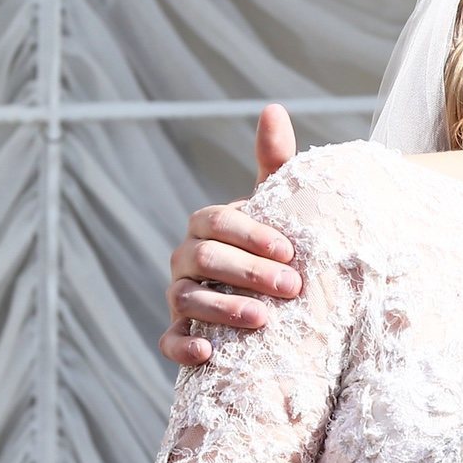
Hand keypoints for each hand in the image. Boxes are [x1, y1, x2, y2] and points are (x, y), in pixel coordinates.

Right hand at [158, 104, 301, 365]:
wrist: (276, 297)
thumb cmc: (276, 245)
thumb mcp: (278, 205)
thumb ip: (275, 161)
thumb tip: (272, 107)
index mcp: (209, 226)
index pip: (217, 222)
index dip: (249, 234)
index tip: (289, 250)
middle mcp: (187, 258)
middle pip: (203, 260)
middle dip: (247, 272)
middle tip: (293, 287)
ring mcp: (180, 296)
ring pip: (187, 299)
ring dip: (222, 309)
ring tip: (262, 320)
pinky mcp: (181, 333)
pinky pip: (169, 341)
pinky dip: (183, 347)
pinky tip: (209, 354)